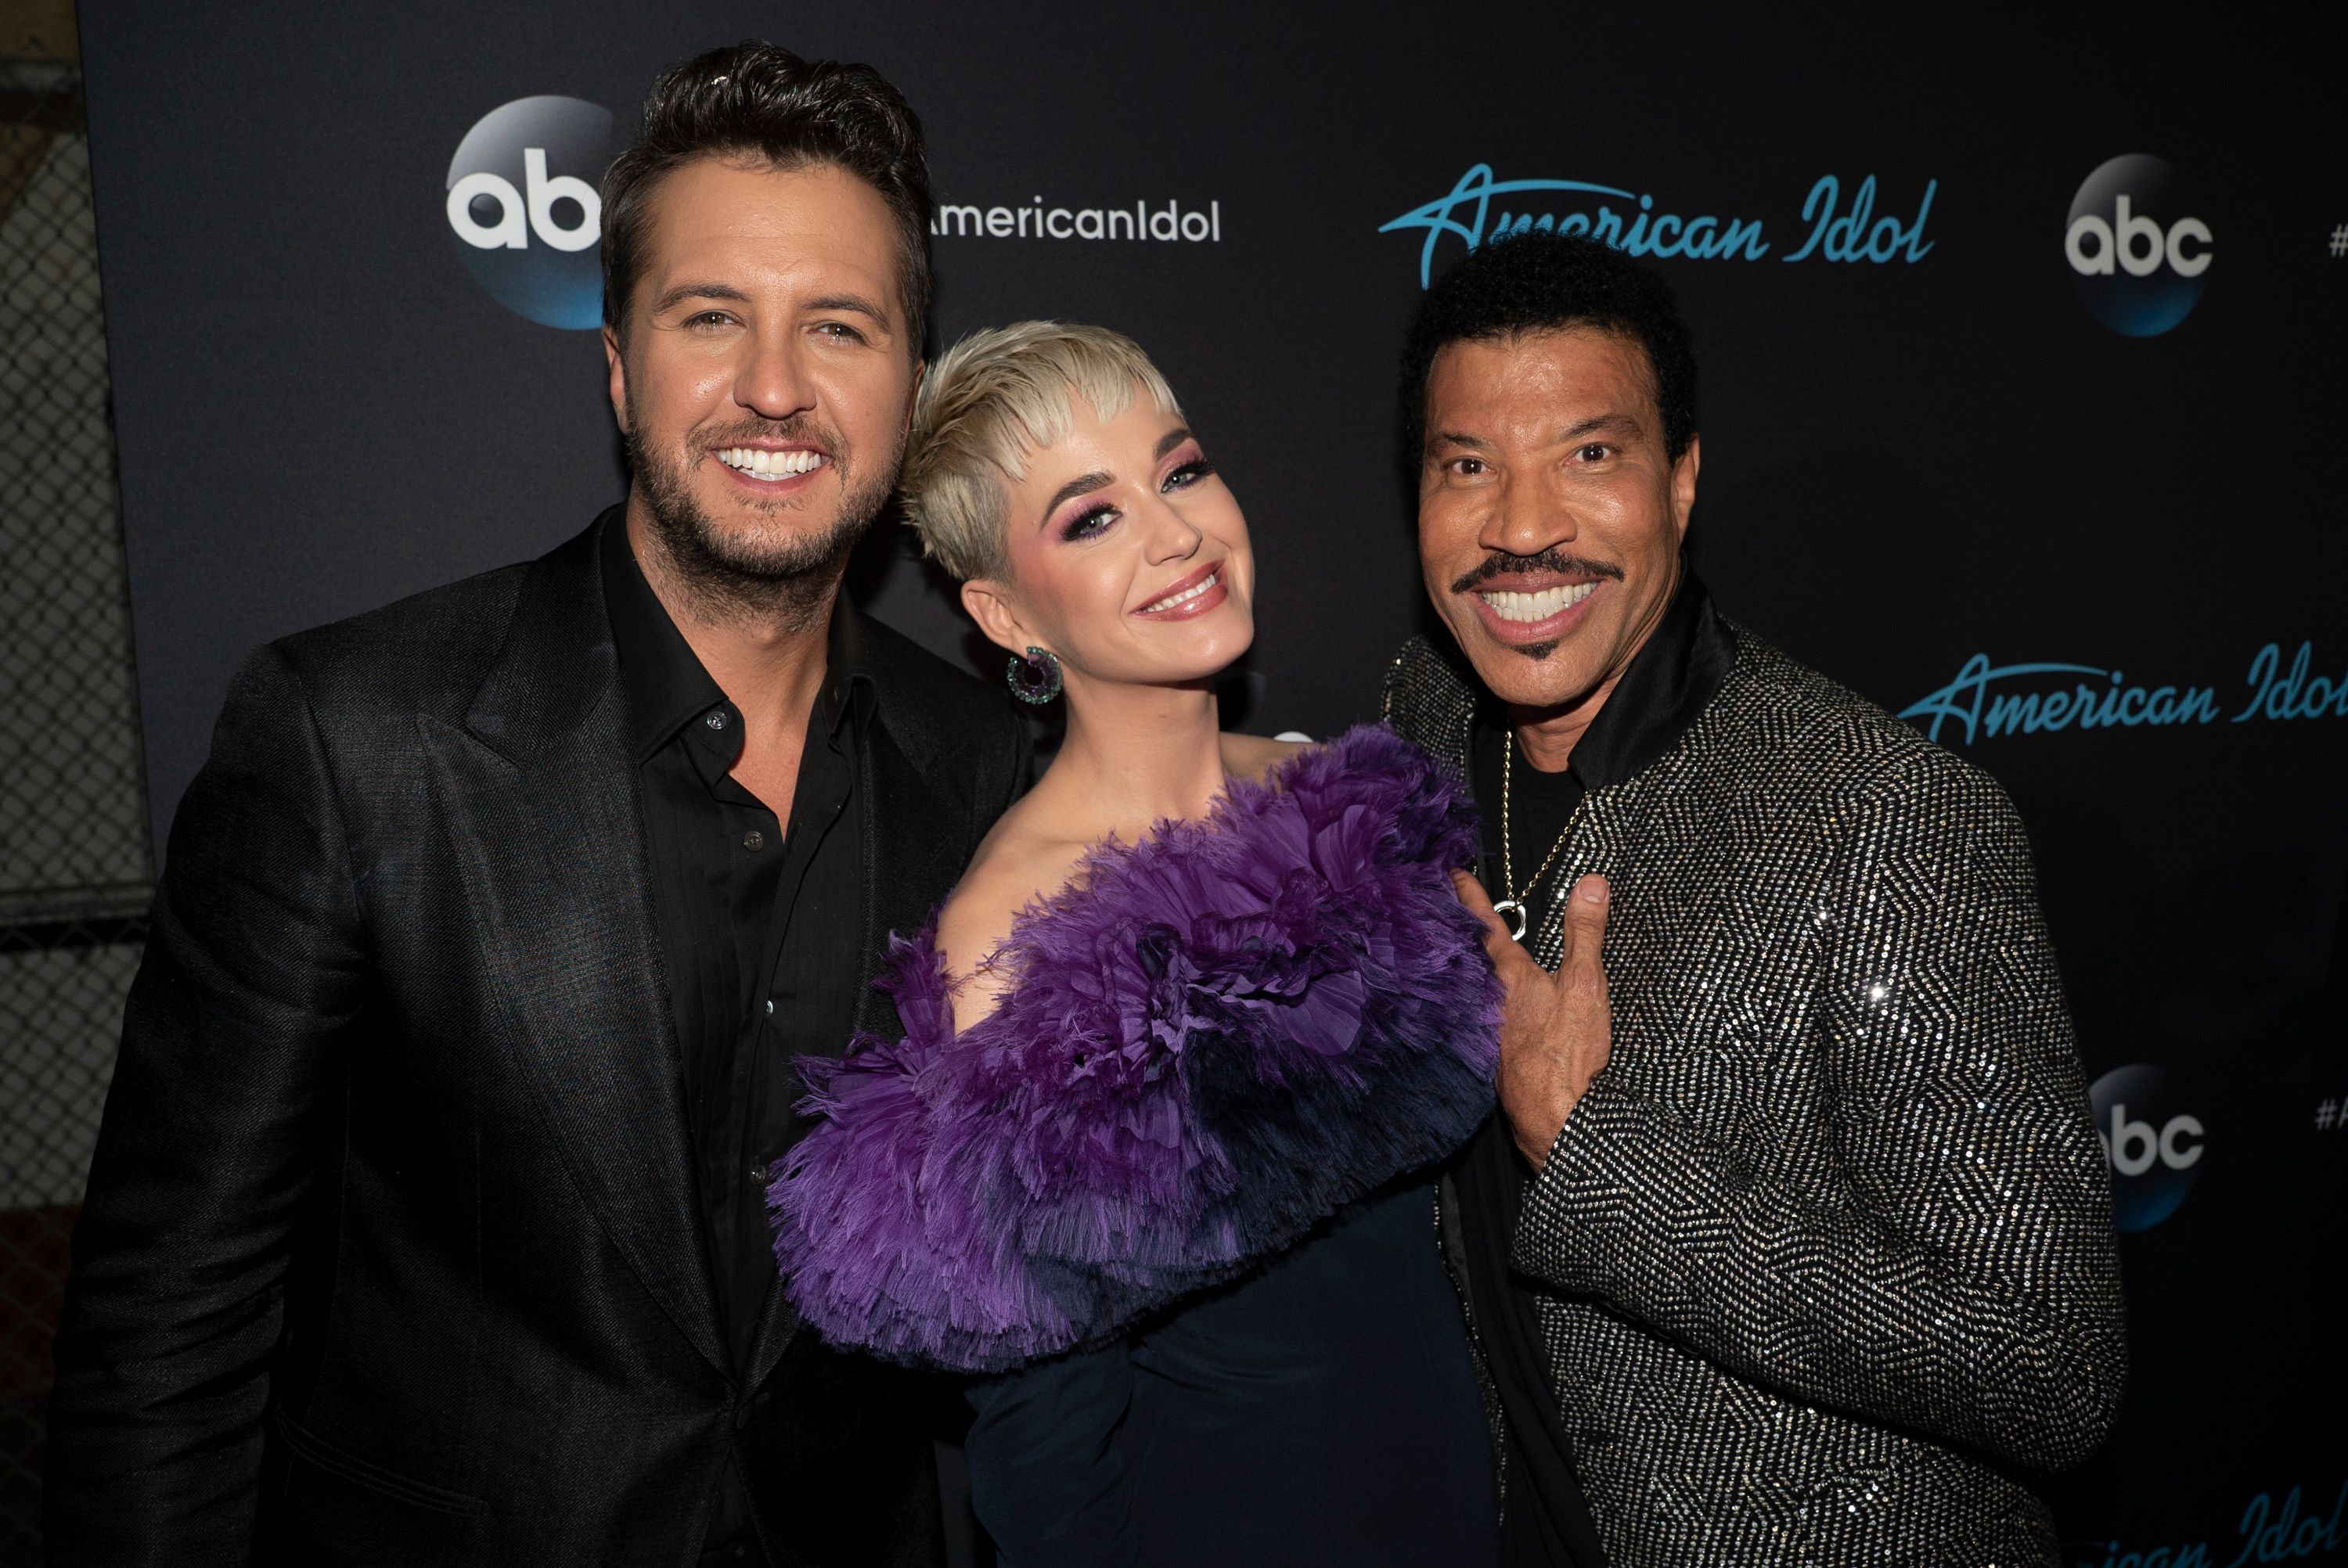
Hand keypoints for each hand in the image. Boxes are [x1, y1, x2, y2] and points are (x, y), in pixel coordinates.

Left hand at [1452, 869, 1613, 1169]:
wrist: (1556, 1118)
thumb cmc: (1569, 1052)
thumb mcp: (1584, 985)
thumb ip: (1585, 932)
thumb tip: (1590, 882)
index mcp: (1508, 975)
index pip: (1484, 923)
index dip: (1469, 894)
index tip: (1451, 872)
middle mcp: (1486, 999)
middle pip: (1464, 954)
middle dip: (1453, 928)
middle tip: (1435, 903)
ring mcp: (1482, 1029)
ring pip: (1466, 987)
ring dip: (1460, 965)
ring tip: (1447, 946)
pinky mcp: (1487, 1055)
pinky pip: (1471, 1015)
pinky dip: (1469, 999)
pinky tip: (1472, 1006)